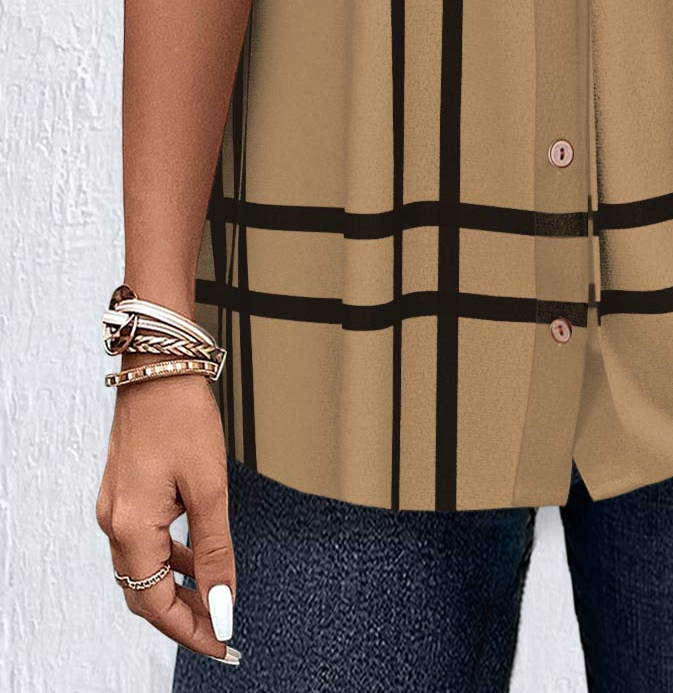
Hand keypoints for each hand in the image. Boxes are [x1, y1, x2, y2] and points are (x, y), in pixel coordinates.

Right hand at [96, 368, 238, 664]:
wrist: (158, 364)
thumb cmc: (183, 416)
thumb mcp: (209, 487)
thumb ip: (214, 551)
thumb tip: (222, 603)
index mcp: (130, 527)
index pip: (154, 603)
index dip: (188, 629)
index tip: (221, 644)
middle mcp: (113, 522)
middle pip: (143, 593)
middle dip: (182, 616)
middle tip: (220, 630)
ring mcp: (115, 507)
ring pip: (143, 569)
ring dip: (177, 589)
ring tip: (214, 601)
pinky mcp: (124, 492)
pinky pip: (143, 542)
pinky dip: (169, 559)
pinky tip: (196, 560)